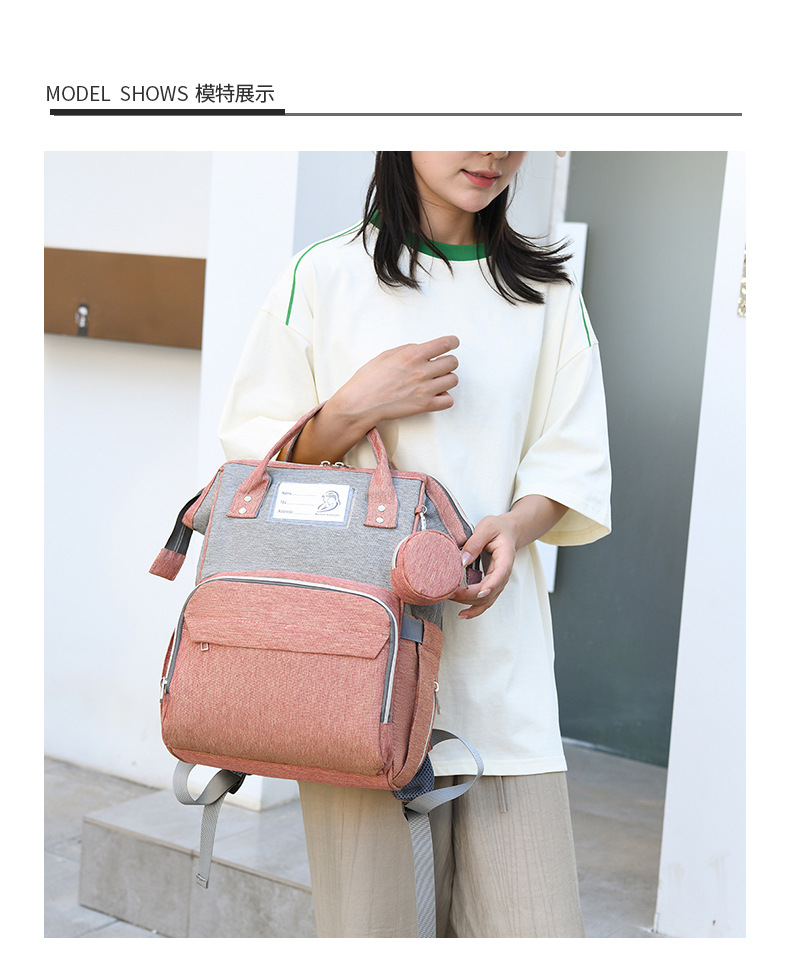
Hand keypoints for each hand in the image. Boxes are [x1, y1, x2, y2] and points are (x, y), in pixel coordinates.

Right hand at [334, 335, 459, 430]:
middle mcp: (422, 371)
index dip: (453, 342)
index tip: (453, 343)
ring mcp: (425, 389)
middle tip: (440, 365)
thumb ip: (406, 349)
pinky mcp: (425, 406)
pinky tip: (435, 395)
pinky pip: (448, 401)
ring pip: (453, 380)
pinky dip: (444, 398)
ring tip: (436, 381)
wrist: (361, 403)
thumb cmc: (368, 379)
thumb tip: (420, 348)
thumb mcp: (386, 355)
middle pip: (452, 362)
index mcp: (412, 355)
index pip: (445, 344)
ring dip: (447, 379)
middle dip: (448, 362)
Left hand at [452, 514, 518, 619]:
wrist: (507, 532)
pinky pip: (484, 601)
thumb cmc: (498, 529)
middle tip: (451, 591)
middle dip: (470, 595)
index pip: (500, 575)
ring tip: (451, 599)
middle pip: (490, 592)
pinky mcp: (491, 585)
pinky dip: (474, 609)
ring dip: (469, 603)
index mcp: (505, 559)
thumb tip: (462, 560)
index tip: (479, 592)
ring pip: (486, 600)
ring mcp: (498, 582)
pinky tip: (463, 614)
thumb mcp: (486, 528)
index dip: (490, 586)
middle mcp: (503, 574)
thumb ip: (475, 543)